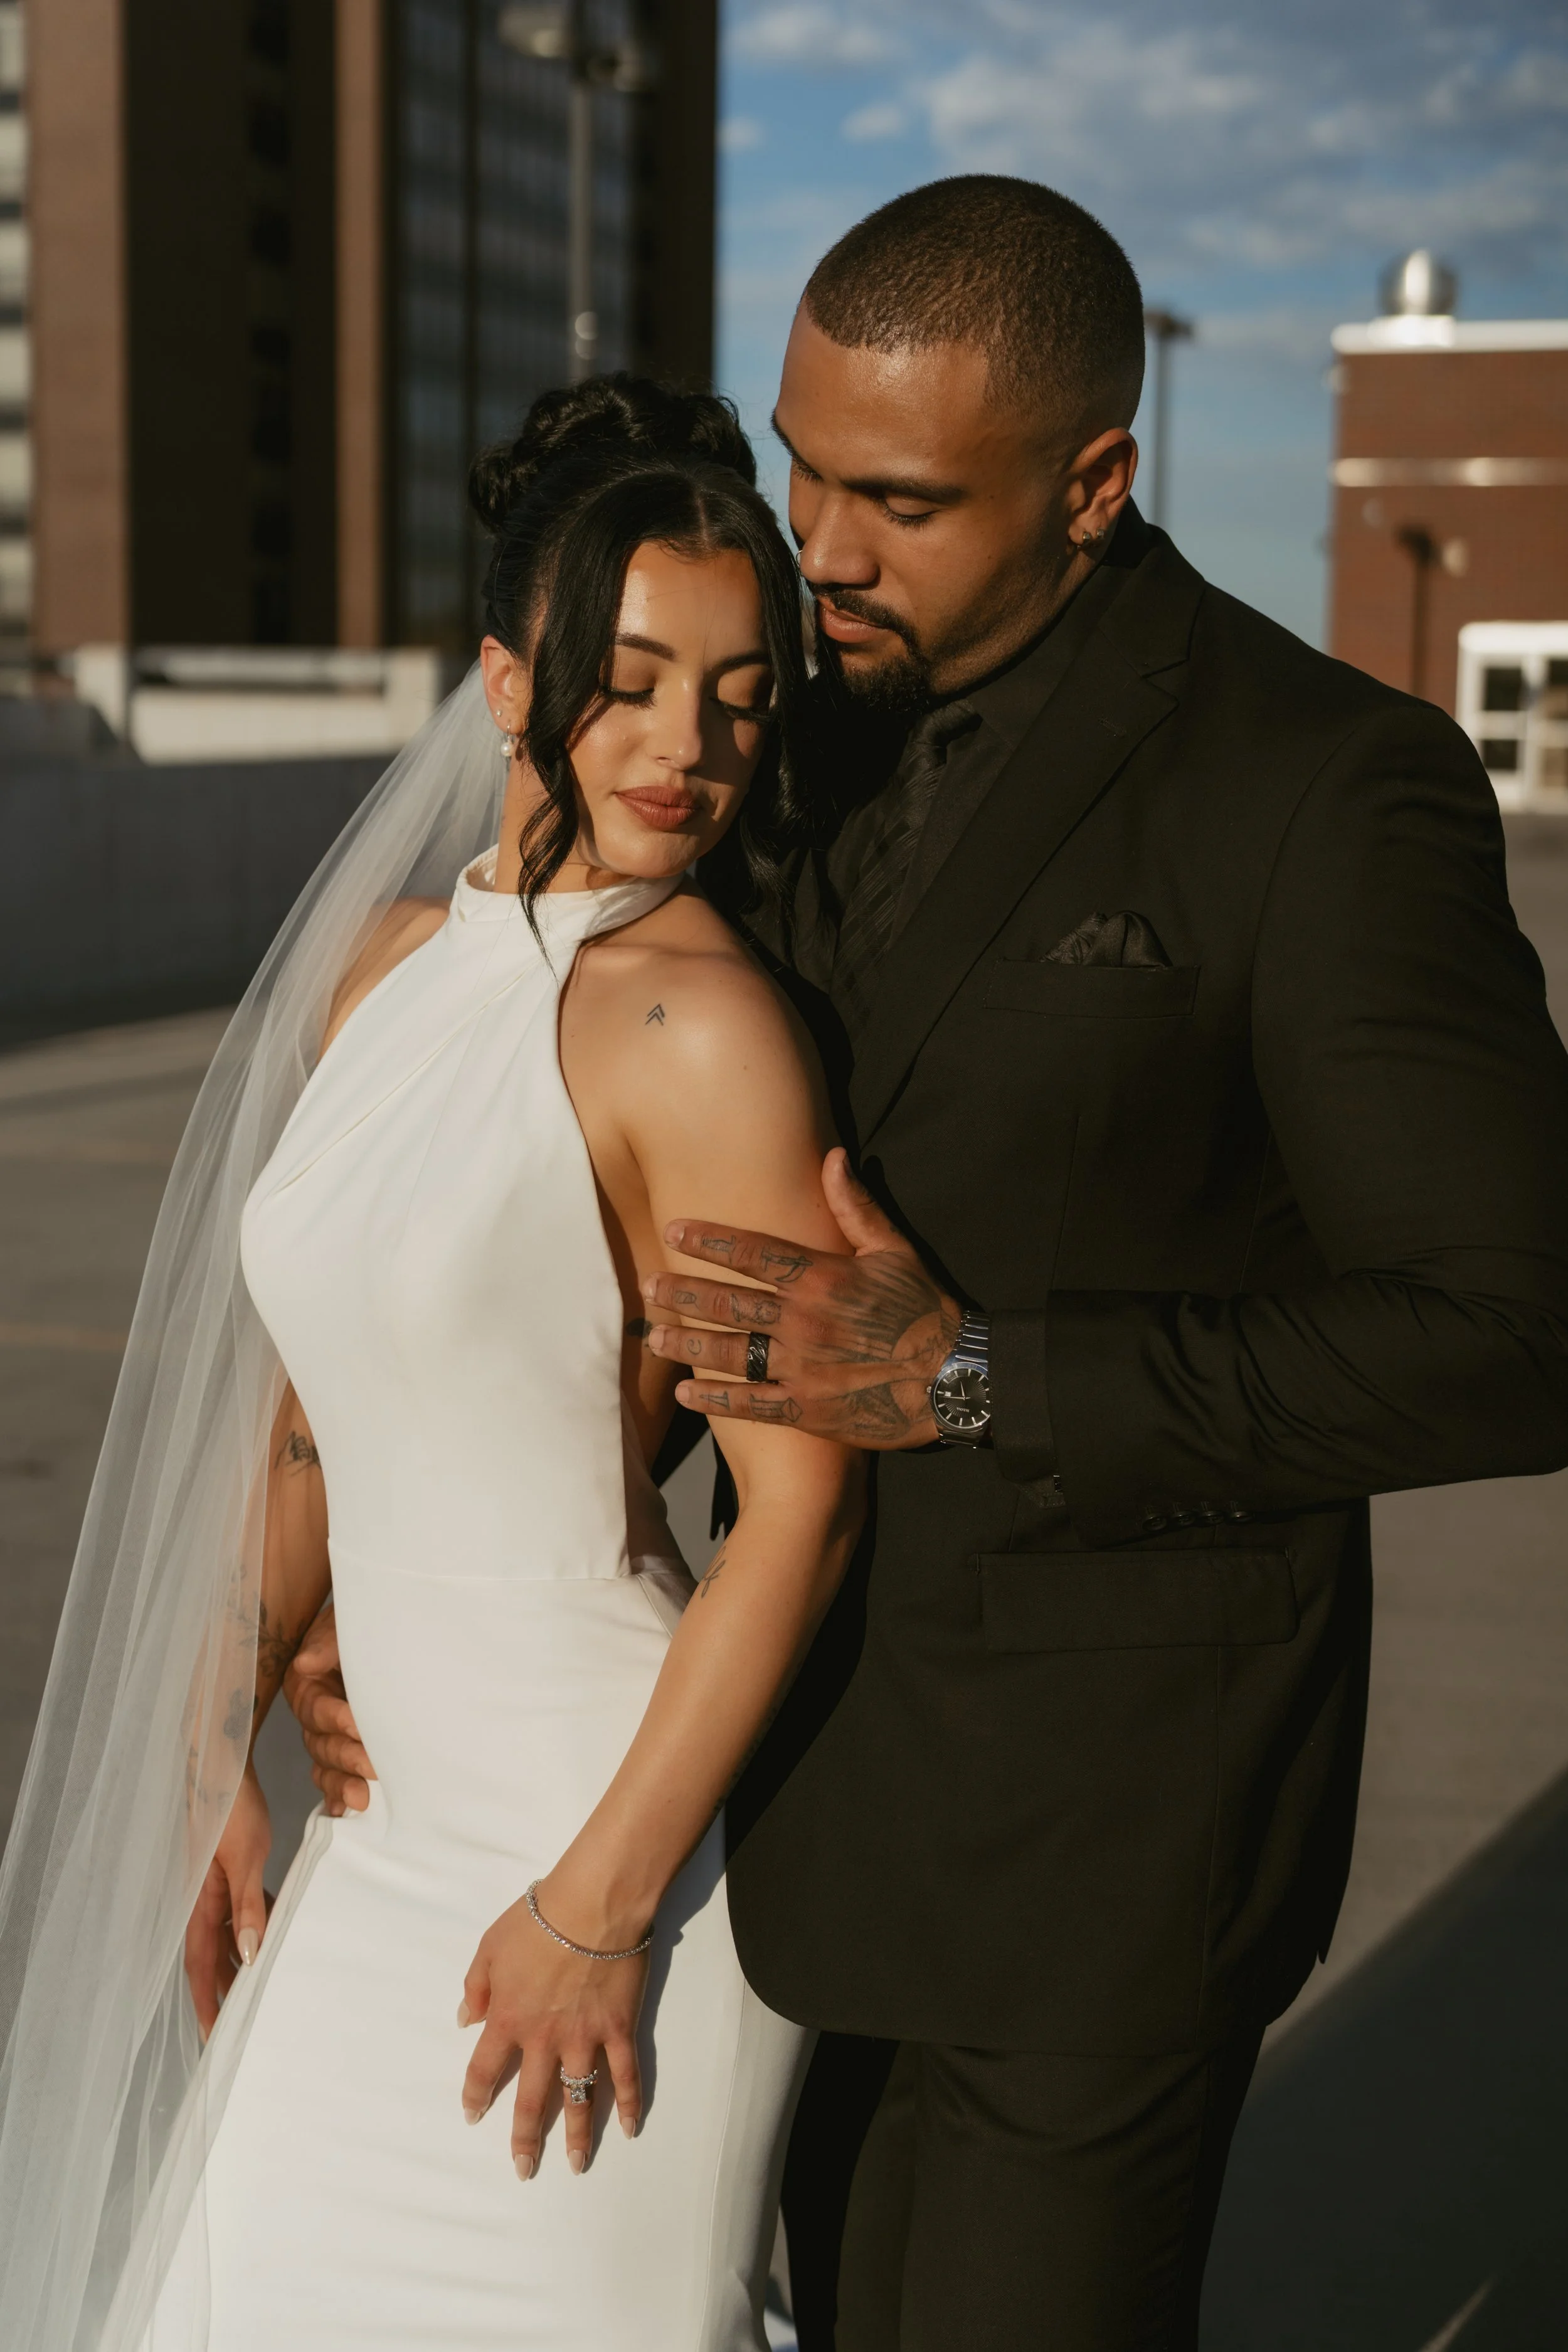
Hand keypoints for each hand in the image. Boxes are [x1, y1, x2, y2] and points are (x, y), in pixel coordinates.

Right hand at [184, 1760, 270, 2039]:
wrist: (221, 1763)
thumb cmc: (230, 1806)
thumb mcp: (245, 1857)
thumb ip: (246, 1906)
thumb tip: (247, 1956)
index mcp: (200, 1903)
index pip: (200, 1967)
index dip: (208, 2003)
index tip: (216, 2037)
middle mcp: (202, 1900)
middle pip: (212, 1958)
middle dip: (224, 1992)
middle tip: (242, 2024)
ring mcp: (213, 1884)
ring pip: (226, 1935)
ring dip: (239, 1961)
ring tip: (259, 1988)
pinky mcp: (227, 1868)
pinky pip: (238, 1909)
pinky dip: (252, 1925)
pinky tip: (271, 1929)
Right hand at [284, 1603, 375, 1815]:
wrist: (378, 1627)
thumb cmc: (361, 1624)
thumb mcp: (345, 1623)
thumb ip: (328, 1642)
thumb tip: (306, 1662)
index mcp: (307, 1684)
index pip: (318, 1708)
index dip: (338, 1719)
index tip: (360, 1727)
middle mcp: (312, 1712)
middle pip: (321, 1743)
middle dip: (347, 1757)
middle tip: (375, 1767)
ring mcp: (325, 1733)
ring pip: (325, 1765)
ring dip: (342, 1784)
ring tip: (362, 1800)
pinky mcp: (340, 1747)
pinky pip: (331, 1777)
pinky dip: (337, 1795)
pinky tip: (346, 1811)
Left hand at [459, 1874, 646, 2179]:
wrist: (591, 1906)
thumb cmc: (537, 1920)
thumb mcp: (489, 1946)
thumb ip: (475, 1986)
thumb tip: (465, 2020)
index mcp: (507, 2019)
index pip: (484, 2070)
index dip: (476, 2096)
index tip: (472, 2116)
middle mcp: (544, 2040)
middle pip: (531, 2100)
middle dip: (525, 2139)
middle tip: (523, 2169)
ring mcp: (584, 2039)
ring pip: (579, 2097)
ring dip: (578, 2135)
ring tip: (578, 2165)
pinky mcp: (619, 2030)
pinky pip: (625, 2074)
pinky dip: (629, 2103)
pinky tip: (630, 2127)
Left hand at [643, 1148, 959, 1448]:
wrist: (953, 1381)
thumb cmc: (925, 1312)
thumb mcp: (896, 1250)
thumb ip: (856, 1206)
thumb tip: (833, 1156)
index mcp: (822, 1279)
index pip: (752, 1253)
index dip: (708, 1240)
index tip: (674, 1231)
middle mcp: (803, 1322)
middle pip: (728, 1302)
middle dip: (682, 1292)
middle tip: (647, 1286)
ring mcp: (802, 1368)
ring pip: (730, 1352)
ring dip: (686, 1343)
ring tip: (653, 1335)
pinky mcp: (807, 1410)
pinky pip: (750, 1404)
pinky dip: (714, 1399)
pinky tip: (685, 1391)